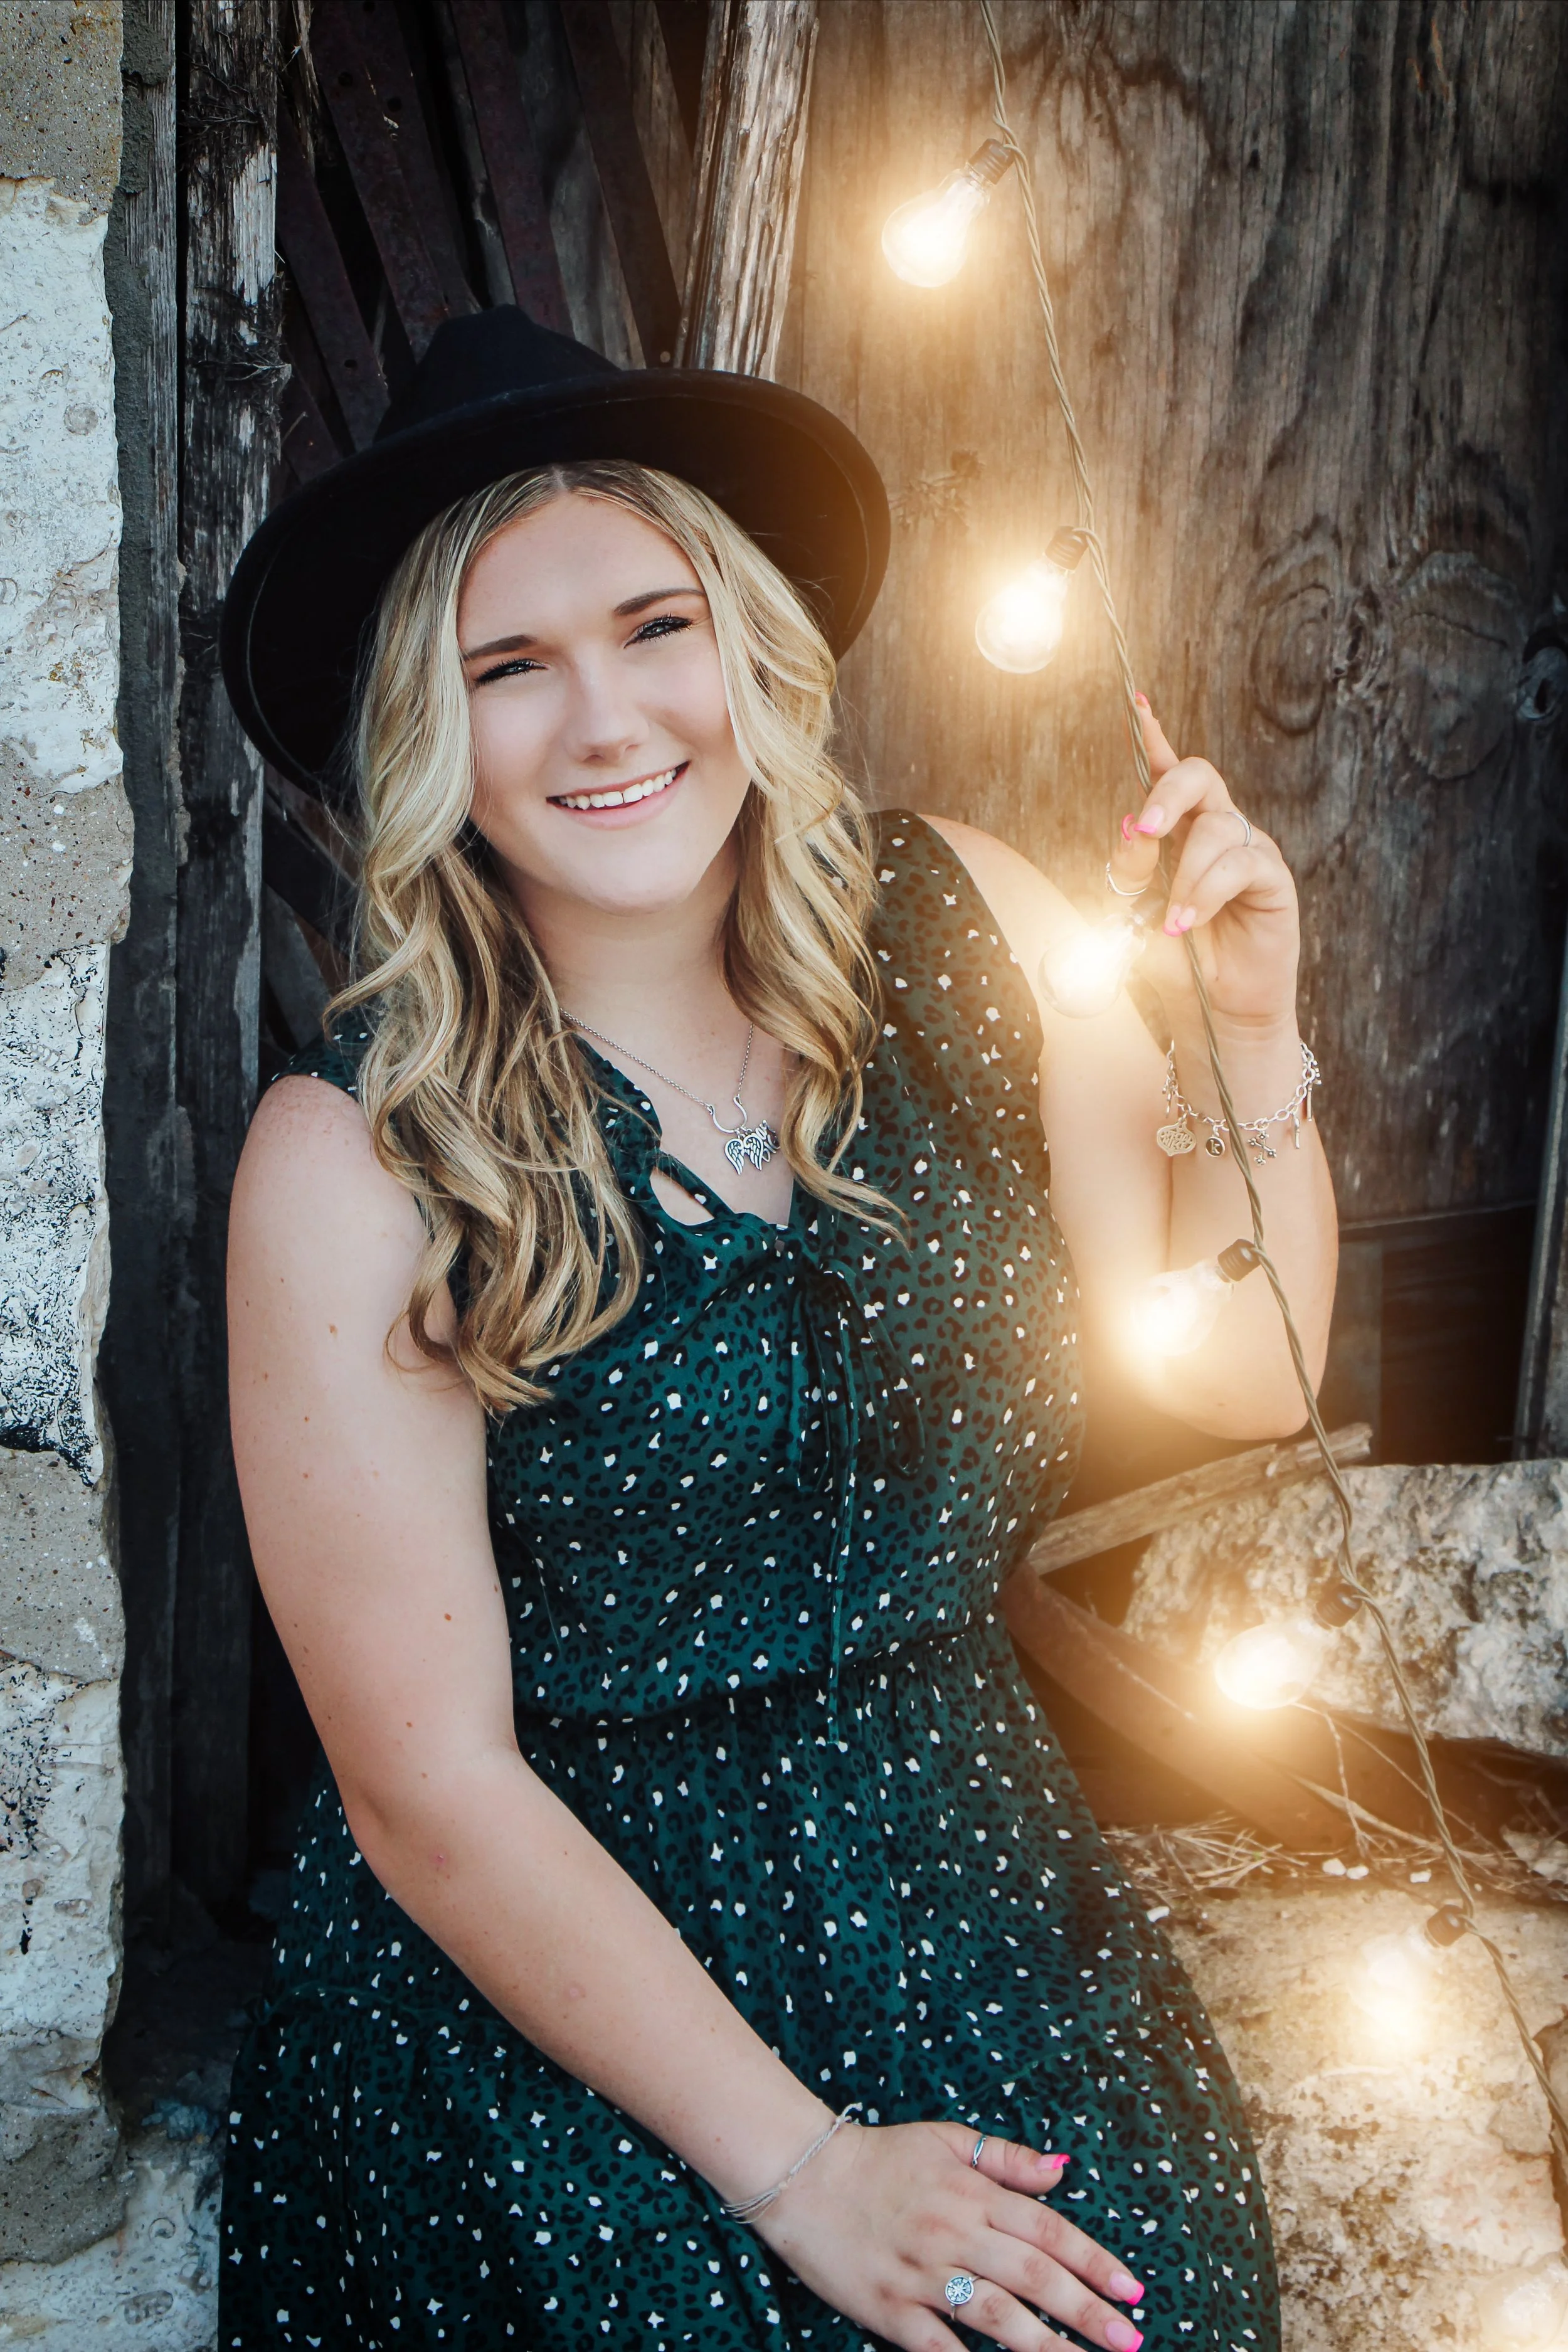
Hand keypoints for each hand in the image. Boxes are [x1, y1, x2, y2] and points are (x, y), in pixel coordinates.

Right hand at [753, 2118, 1145, 2351]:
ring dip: (1047, 2346)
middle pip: (1033, 2277)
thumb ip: (1007, 2159)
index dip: (1094, 2261)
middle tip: (1130, 2341)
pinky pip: (940, 2346)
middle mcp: (954, 2232)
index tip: (1133, 2291)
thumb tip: (1064, 2170)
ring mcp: (922, 2274)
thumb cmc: (880, 2157)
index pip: (1048, 2230)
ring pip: (997, 2317)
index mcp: (971, 2192)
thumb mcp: (946, 2140)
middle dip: (1088, 2313)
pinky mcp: (891, 2310)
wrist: (802, 2175)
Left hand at [1107, 696, 1299, 1034]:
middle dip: (1167, 792)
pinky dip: (1208, 892)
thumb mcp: (1137, 916)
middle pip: (1199, 776)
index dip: (1153, 737)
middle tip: (1144, 829)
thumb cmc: (1177, 962)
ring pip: (1217, 828)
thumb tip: (1130, 825)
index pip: (1166, 773)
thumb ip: (1132, 872)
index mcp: (1180, 832)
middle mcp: (1216, 832)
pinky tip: (1189, 923)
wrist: (1215, 1012)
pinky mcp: (1273, 880)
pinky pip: (1242, 864)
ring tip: (1172, 923)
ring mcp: (1248, 852)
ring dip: (1186, 875)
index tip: (1136, 703)